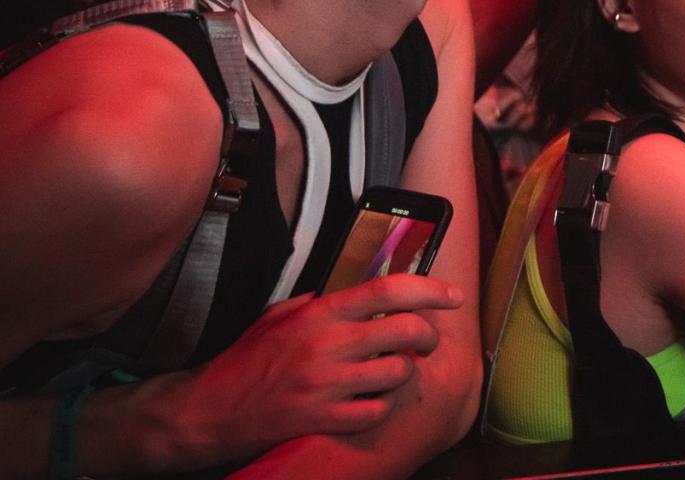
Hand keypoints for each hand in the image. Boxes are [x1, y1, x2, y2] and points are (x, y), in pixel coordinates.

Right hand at [175, 274, 463, 462]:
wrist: (208, 411)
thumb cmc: (245, 363)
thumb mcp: (278, 317)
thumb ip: (319, 303)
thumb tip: (359, 294)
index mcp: (319, 314)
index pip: (388, 290)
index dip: (429, 290)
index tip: (452, 296)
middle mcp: (328, 345)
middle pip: (408, 331)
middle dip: (428, 336)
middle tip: (426, 341)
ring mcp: (328, 384)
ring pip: (399, 373)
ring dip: (402, 373)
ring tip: (388, 374)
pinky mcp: (325, 418)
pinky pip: (377, 410)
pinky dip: (379, 406)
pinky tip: (365, 402)